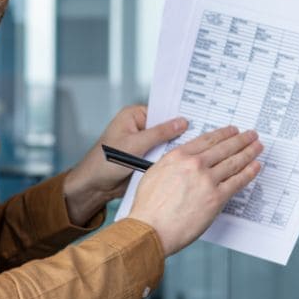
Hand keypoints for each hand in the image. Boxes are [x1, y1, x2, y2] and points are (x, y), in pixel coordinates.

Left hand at [62, 106, 188, 225]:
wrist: (93, 186)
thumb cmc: (104, 163)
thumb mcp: (134, 145)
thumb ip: (159, 134)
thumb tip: (181, 123)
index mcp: (134, 116)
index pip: (162, 111)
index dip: (178, 115)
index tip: (199, 117)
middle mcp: (139, 127)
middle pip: (166, 127)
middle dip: (180, 133)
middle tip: (204, 133)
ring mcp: (143, 143)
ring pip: (166, 143)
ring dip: (176, 148)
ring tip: (199, 148)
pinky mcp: (145, 158)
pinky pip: (162, 156)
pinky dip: (170, 159)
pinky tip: (186, 162)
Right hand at [128, 126, 262, 256]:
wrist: (151, 228)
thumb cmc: (149, 207)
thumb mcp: (154, 173)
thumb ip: (172, 164)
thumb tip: (185, 162)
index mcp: (178, 156)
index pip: (207, 140)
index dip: (223, 134)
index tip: (232, 131)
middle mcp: (194, 164)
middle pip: (224, 148)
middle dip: (241, 140)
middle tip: (251, 135)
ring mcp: (207, 180)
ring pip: (234, 162)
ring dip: (249, 152)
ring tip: (257, 147)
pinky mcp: (216, 198)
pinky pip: (237, 182)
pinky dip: (249, 173)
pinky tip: (255, 167)